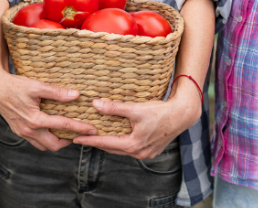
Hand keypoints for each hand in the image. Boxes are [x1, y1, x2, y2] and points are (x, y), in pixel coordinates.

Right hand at [0, 69, 97, 151]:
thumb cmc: (15, 85)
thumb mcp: (36, 86)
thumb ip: (56, 92)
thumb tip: (76, 94)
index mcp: (35, 120)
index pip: (63, 126)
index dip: (80, 128)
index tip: (93, 129)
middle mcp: (29, 130)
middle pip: (55, 145)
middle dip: (70, 141)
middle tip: (81, 133)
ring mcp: (23, 133)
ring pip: (44, 146)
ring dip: (57, 141)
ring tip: (68, 132)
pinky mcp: (19, 131)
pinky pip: (36, 142)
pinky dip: (46, 139)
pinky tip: (52, 129)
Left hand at [72, 87, 199, 158]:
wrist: (182, 114)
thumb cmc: (160, 111)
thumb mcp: (136, 109)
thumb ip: (115, 108)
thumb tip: (95, 104)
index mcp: (133, 145)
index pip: (105, 143)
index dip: (89, 140)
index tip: (75, 139)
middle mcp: (139, 152)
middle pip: (112, 148)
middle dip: (97, 143)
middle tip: (82, 137)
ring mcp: (145, 153)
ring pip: (121, 149)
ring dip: (110, 143)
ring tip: (96, 137)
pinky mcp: (151, 149)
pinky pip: (130, 147)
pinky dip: (121, 142)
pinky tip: (116, 136)